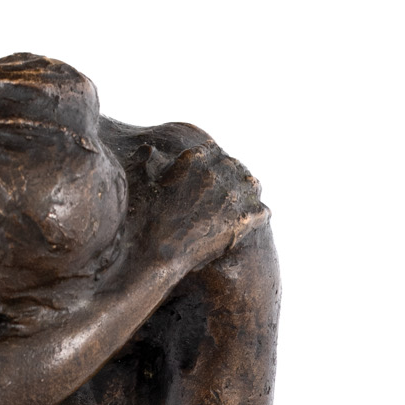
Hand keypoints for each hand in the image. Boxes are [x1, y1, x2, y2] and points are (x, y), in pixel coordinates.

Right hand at [120, 128, 266, 278]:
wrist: (159, 254)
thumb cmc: (147, 221)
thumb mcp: (143, 182)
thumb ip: (150, 160)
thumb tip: (149, 150)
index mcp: (196, 156)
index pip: (212, 151)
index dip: (210, 166)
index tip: (209, 178)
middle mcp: (220, 168)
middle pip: (234, 167)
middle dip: (230, 179)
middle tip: (225, 197)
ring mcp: (236, 192)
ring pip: (251, 186)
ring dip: (245, 195)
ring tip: (237, 208)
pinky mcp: (247, 216)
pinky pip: (261, 211)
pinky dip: (256, 217)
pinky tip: (248, 224)